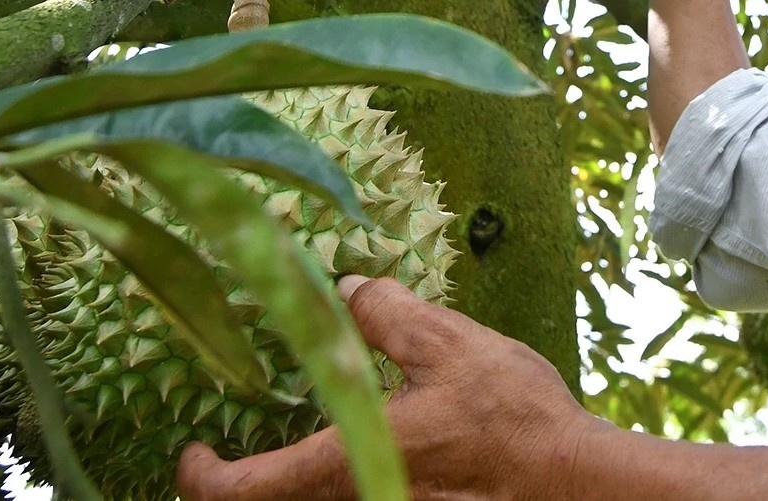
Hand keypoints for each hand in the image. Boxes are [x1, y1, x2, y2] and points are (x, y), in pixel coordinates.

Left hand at [176, 275, 604, 500]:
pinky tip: (362, 445)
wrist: (577, 484)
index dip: (202, 478)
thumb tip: (349, 287)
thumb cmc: (514, 419)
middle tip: (234, 441)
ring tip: (299, 436)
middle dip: (245, 482)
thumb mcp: (448, 343)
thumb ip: (385, 315)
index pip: (244, 493)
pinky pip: (356, 500)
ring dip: (293, 481)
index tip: (190, 452)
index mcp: (349, 461)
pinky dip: (339, 480)